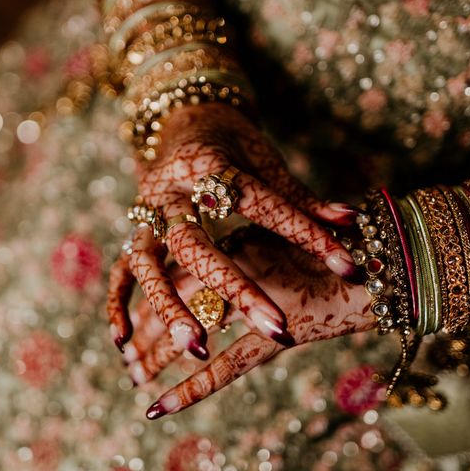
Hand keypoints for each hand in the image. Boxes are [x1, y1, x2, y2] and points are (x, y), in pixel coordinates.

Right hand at [107, 103, 358, 363]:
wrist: (186, 121)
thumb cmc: (236, 146)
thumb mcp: (267, 163)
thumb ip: (302, 200)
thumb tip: (353, 221)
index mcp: (207, 162)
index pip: (258, 202)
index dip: (305, 232)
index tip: (347, 265)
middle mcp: (167, 189)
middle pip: (194, 242)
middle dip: (234, 287)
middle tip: (277, 329)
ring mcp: (142, 212)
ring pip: (147, 264)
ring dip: (170, 307)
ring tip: (199, 349)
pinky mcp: (131, 232)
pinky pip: (117, 273)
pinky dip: (116, 307)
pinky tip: (123, 343)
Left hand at [121, 227, 374, 417]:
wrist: (387, 264)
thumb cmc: (340, 251)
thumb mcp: (286, 245)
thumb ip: (251, 254)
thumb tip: (208, 275)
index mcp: (241, 242)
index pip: (182, 270)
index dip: (153, 297)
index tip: (132, 318)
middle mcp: (239, 267)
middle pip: (175, 299)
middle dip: (148, 329)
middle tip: (126, 357)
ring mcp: (257, 302)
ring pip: (190, 331)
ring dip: (156, 355)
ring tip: (132, 377)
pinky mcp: (277, 338)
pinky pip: (225, 368)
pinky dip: (189, 389)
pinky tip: (155, 410)